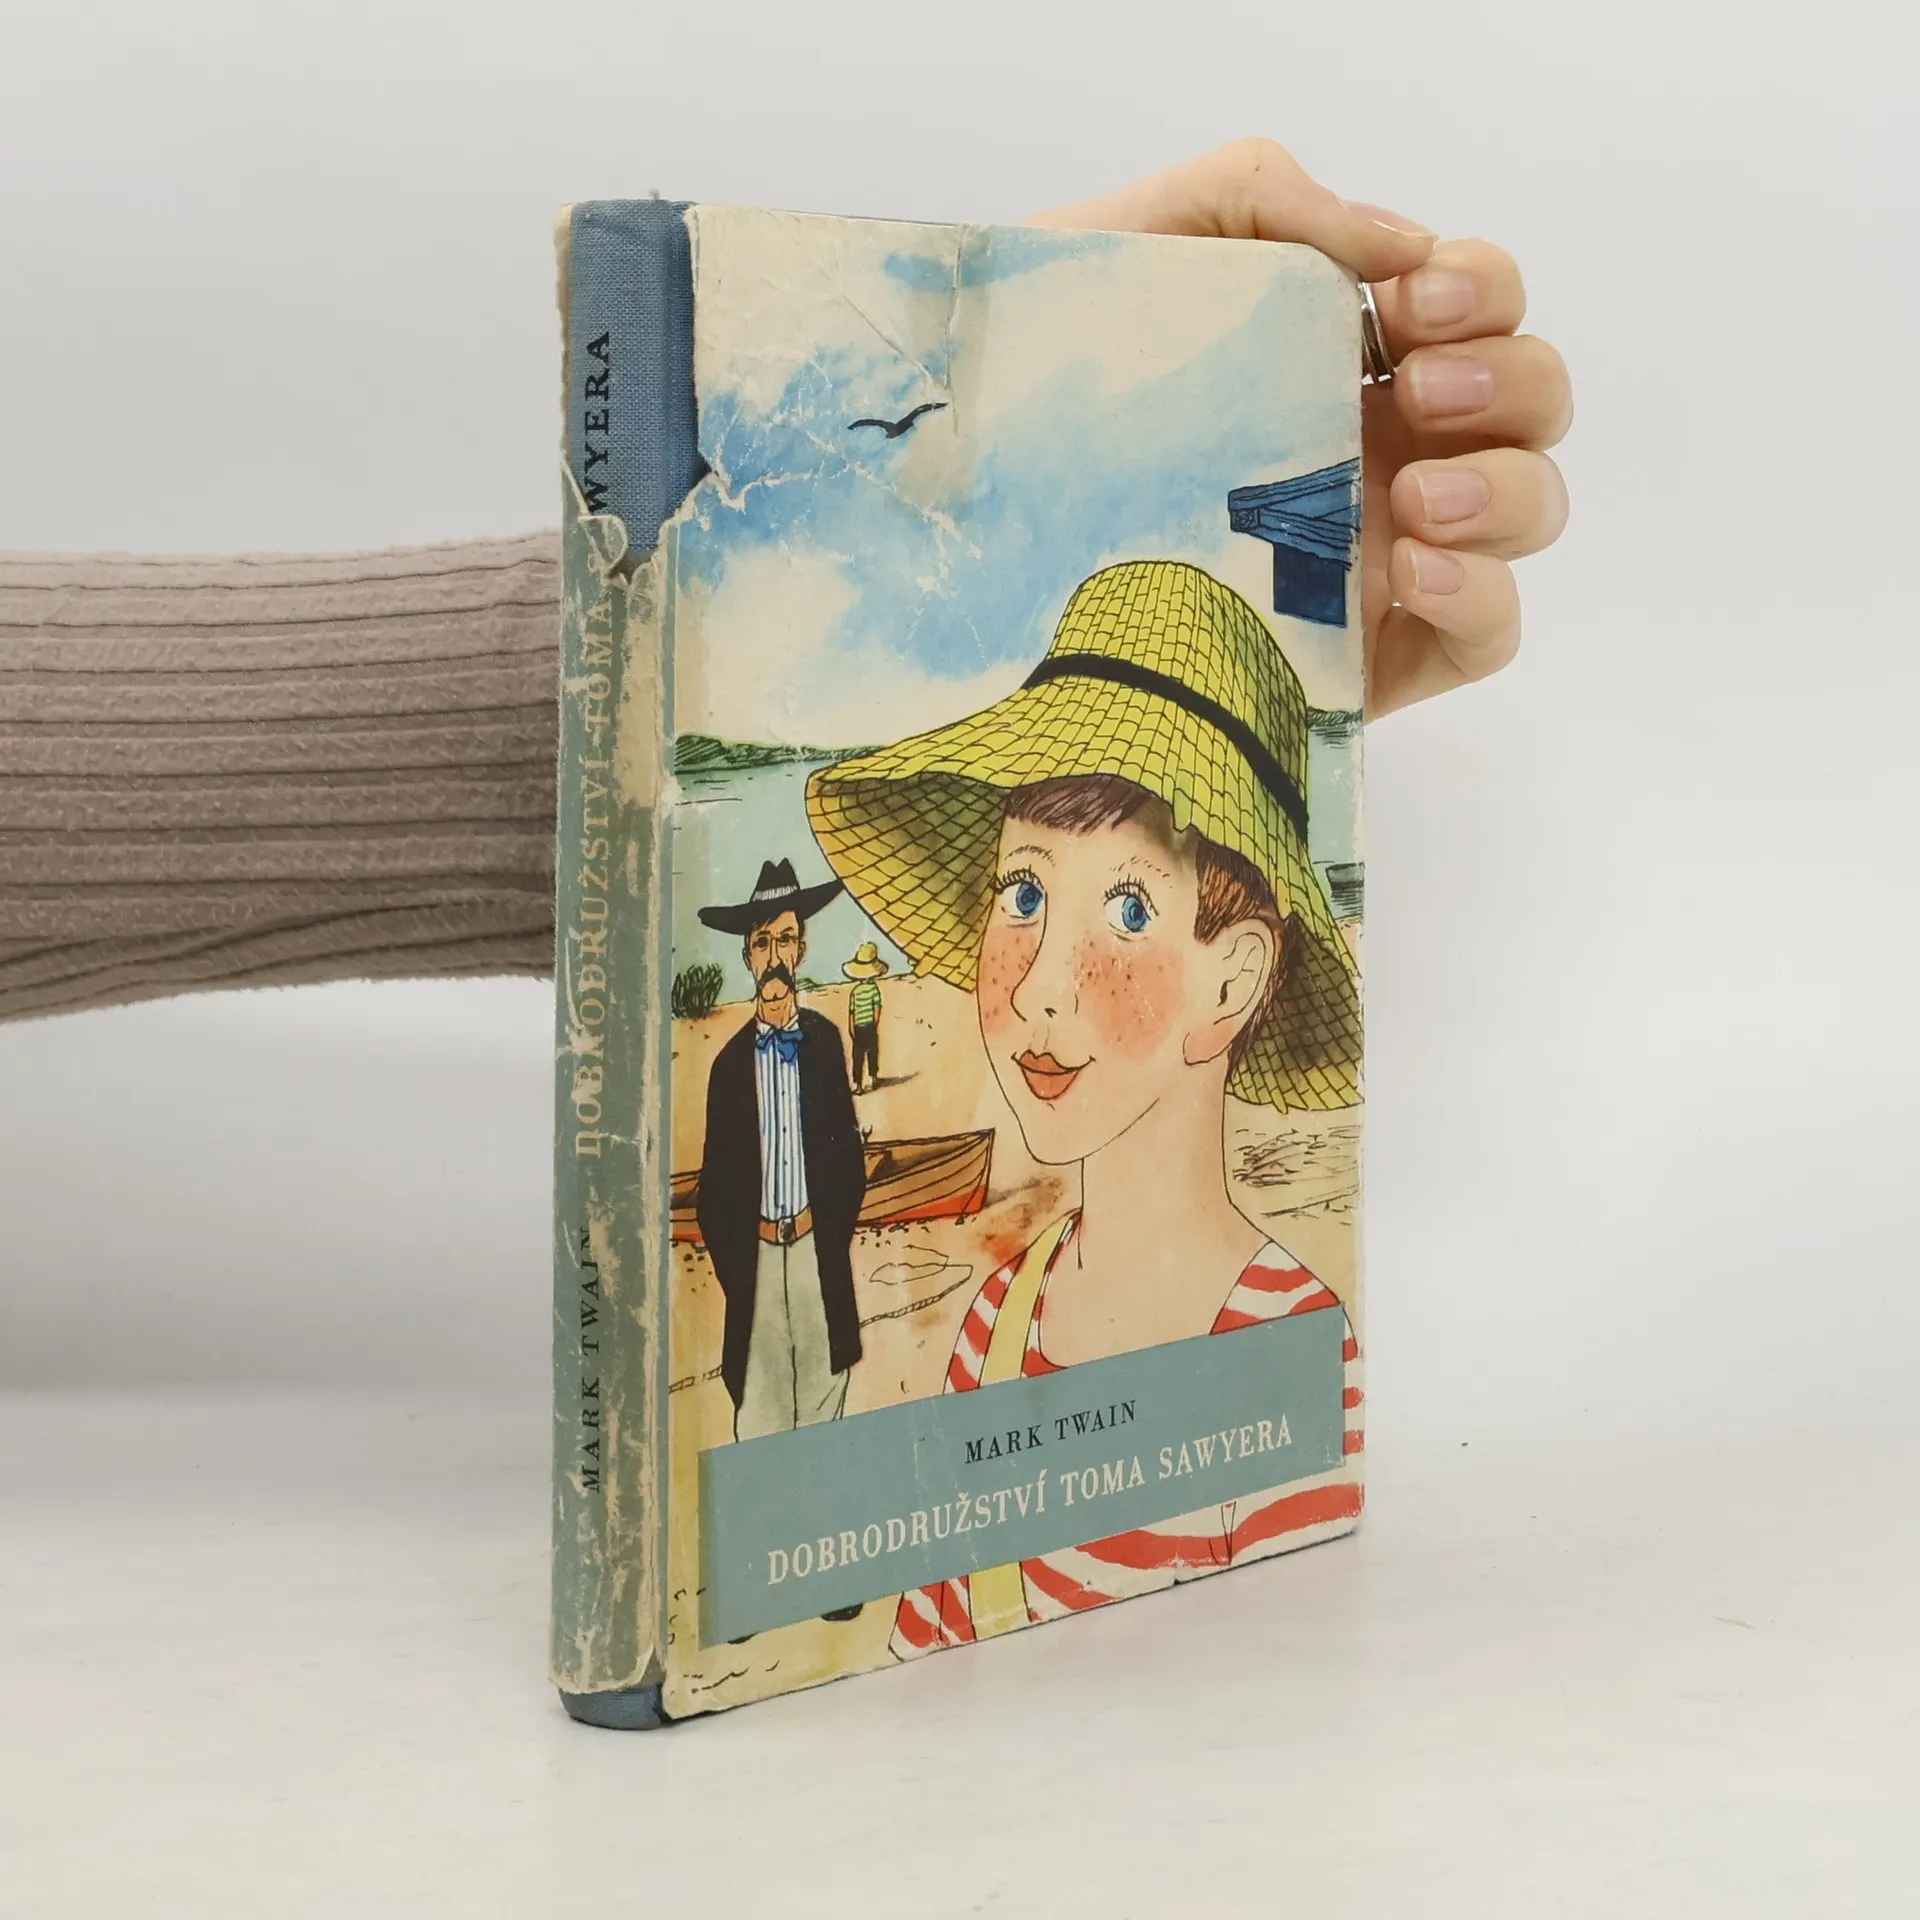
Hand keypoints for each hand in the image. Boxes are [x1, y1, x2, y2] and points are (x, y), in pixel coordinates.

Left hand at [1032, 139, 1570, 718]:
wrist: (957, 532)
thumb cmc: (1033, 388)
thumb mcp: (1132, 247)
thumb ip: (1259, 199)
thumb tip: (1399, 241)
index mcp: (1330, 357)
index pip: (1473, 306)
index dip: (1481, 289)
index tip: (1412, 300)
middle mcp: (1369, 451)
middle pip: (1527, 403)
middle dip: (1505, 380)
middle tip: (1416, 391)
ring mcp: (1373, 555)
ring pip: (1528, 510)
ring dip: (1507, 486)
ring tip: (1414, 497)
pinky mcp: (1360, 657)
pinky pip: (1487, 632)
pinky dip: (1484, 594)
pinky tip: (1411, 569)